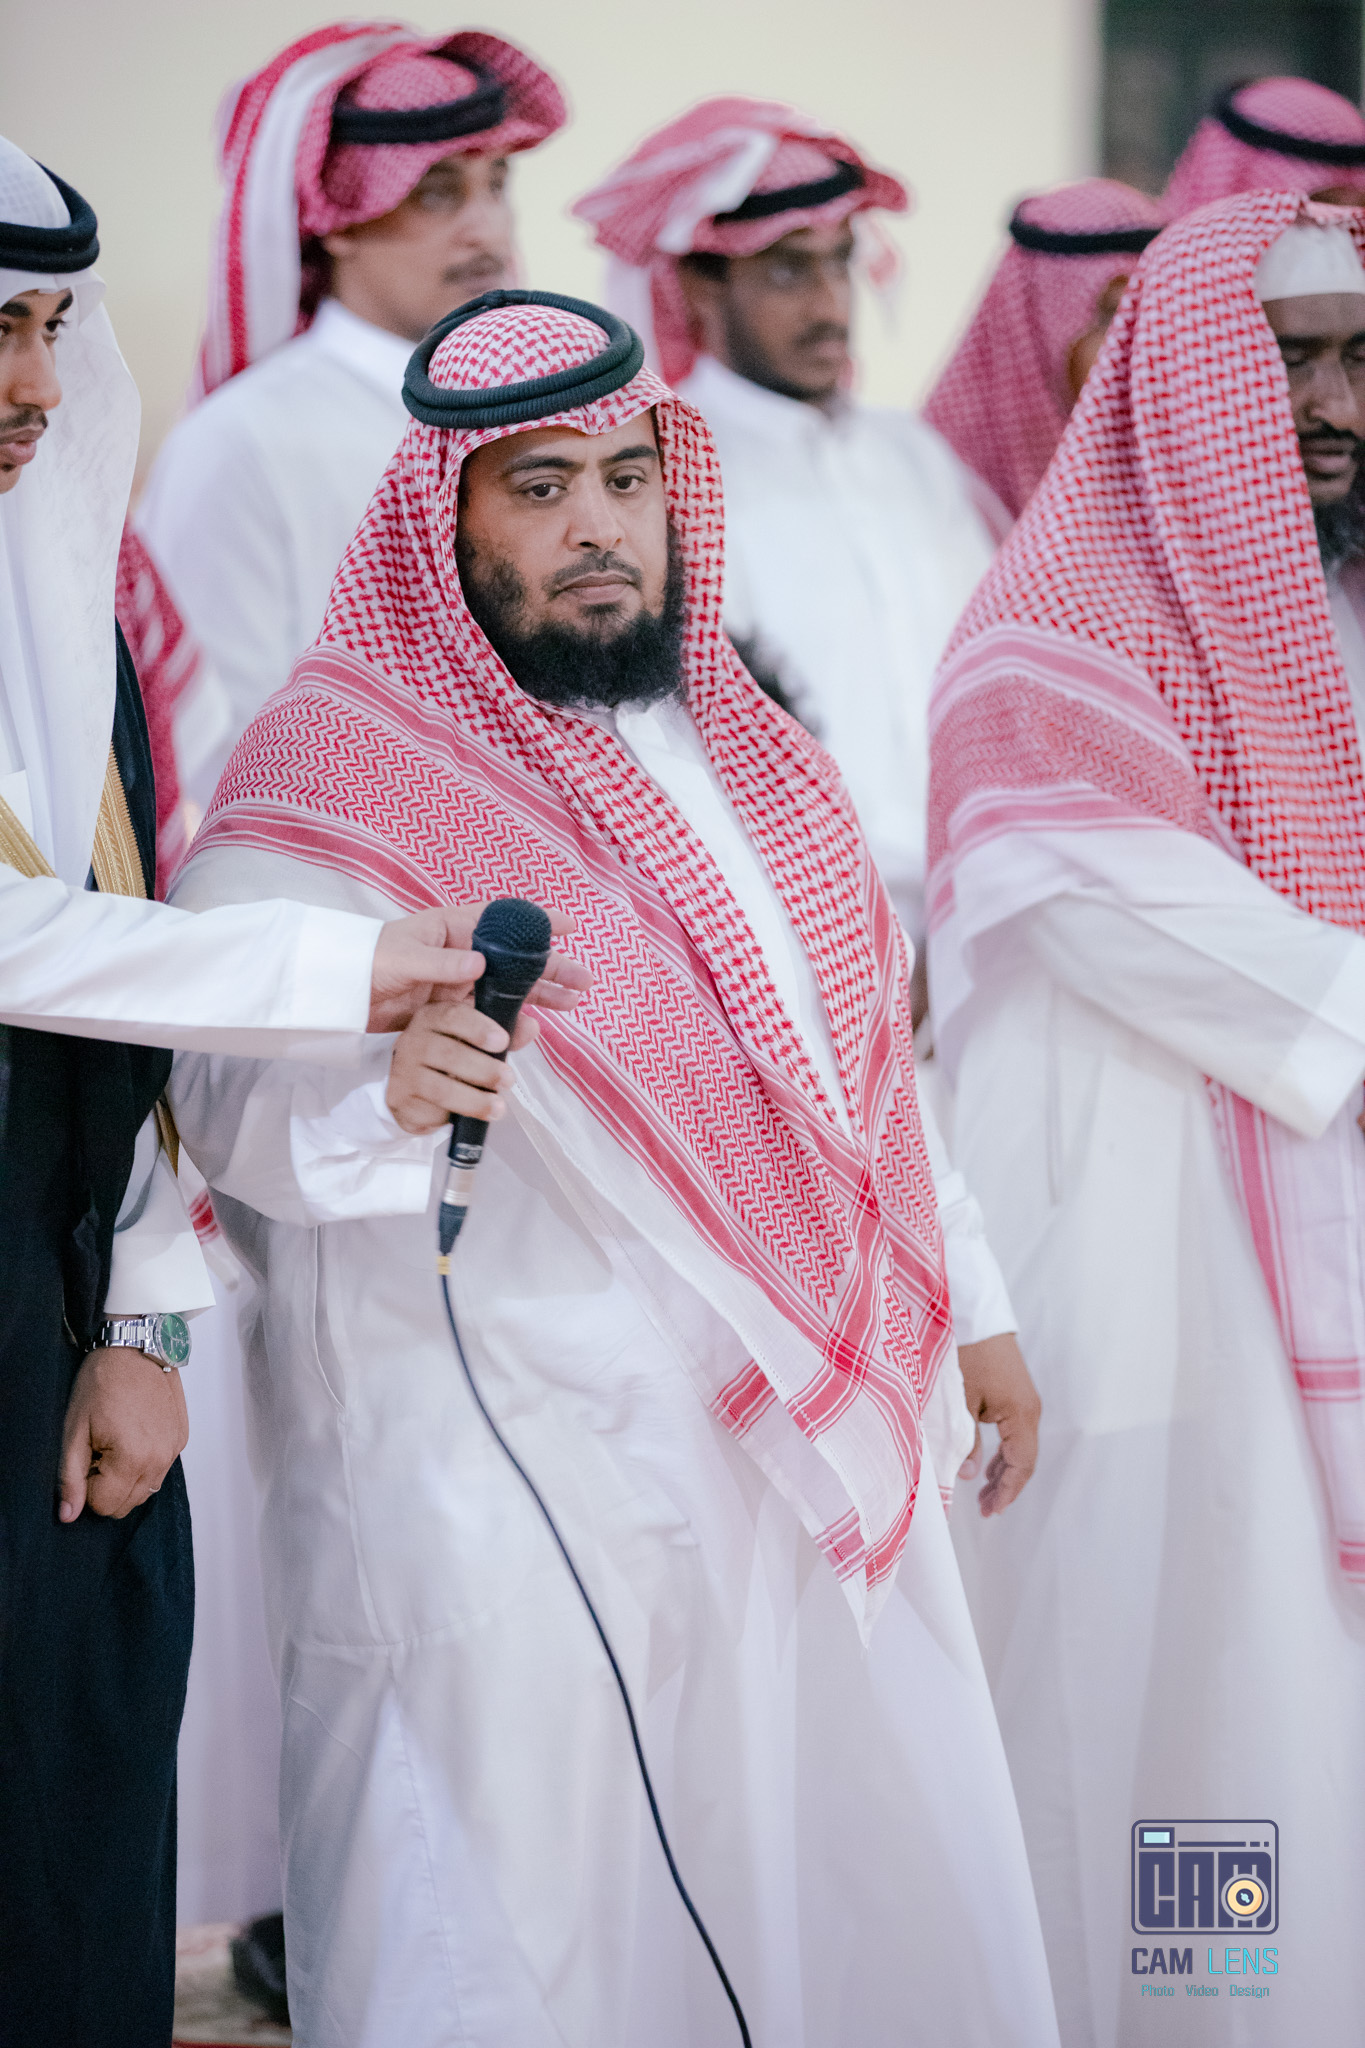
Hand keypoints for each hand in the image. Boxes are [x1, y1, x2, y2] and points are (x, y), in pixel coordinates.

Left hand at [58, 1347, 188, 1521]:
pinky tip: (134, 1436)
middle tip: (99, 1452)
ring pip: (146, 1490)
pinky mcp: (181, 1438)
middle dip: (108, 1487)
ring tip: (116, 1444)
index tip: (87, 1458)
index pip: (105, 1506)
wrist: (135, 1347)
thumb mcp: (74, 1430)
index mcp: (133, 1459)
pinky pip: (160, 1469)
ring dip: (127, 1478)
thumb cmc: (102, 1382)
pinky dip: (145, 1463)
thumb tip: (68, 1515)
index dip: (87, 1488)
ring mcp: (174, 1449)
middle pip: (128, 1504)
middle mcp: (160, 1459)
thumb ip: (71, 1477)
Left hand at [368, 902, 590, 1033]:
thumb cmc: (368, 961)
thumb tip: (481, 964)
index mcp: (453, 928)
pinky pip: (491, 1014)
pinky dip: (514, 1020)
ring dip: (541, 996)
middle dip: (552, 968)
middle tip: (583, 982)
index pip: (504, 920)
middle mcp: (464, 954)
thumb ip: (442, 962)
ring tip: (572, 1004)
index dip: (537, 923)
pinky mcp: (453, 1011)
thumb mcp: (403, 957)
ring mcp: (460, 984)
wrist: (341, 994)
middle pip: (517, 960)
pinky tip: (534, 1029)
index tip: (569, 928)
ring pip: (510, 989)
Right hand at [387, 998, 530, 1134]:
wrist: (411, 1085)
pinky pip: (429, 1111)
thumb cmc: (451, 1056)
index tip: (502, 1041)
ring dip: (473, 1100)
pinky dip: (452, 1117)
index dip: (478, 1028)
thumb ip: (506, 1032)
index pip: (452, 1016)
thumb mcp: (477, 1039)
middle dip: (484, 1069)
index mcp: (433, 1017)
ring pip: (439, 1088)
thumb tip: (530, 1028)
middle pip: (448, 1054)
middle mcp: (414, 1041)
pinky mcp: (401, 1101)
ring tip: (498, 1108)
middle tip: (508, 1080)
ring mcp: (404, 1072)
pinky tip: (466, 1119)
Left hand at [956, 1331, 1040, 1516]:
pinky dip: (1002, 1451)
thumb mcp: (959, 1402)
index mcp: (1021, 1415)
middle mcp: (1029, 1409)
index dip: (1006, 1492)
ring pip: (1019, 1446)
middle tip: (985, 1509)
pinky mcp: (1014, 1391)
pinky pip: (1013, 1431)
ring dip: (1003, 1470)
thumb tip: (967, 1476)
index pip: (1021, 1466)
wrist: (971, 1312)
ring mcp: (1024, 1399)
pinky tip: (986, 1462)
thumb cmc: (965, 1353)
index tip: (990, 1512)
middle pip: (1023, 1459)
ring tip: (983, 1493)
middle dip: (1005, 1486)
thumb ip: (964, 1441)